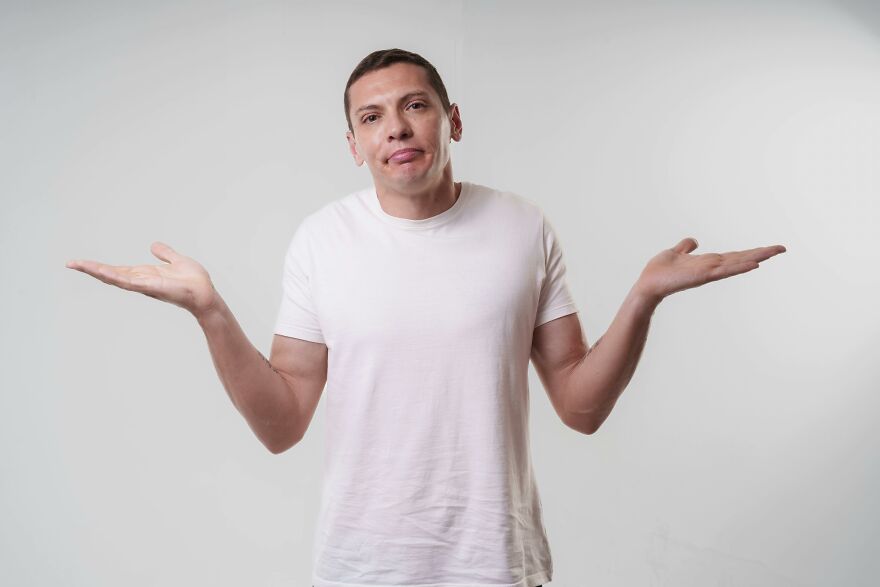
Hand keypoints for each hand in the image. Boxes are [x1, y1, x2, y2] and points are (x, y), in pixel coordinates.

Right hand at [65, 242, 218, 317]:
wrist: (206, 294)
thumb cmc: (194, 281)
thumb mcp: (177, 261)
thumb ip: (165, 254)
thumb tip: (153, 245)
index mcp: (145, 275)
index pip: (118, 270)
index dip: (100, 266)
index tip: (82, 262)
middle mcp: (141, 281)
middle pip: (111, 274)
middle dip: (90, 269)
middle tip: (70, 263)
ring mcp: (144, 285)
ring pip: (115, 278)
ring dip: (96, 271)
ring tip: (77, 264)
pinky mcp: (151, 287)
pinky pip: (129, 282)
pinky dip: (114, 277)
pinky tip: (101, 272)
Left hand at [635, 237, 786, 303]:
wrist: (648, 284)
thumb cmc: (659, 271)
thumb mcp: (675, 252)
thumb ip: (685, 247)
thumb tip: (693, 241)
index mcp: (708, 262)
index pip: (734, 256)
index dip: (751, 252)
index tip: (769, 248)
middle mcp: (712, 267)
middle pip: (741, 258)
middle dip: (761, 253)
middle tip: (782, 248)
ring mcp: (708, 272)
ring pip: (736, 263)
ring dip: (755, 258)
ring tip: (773, 252)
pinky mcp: (702, 275)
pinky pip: (724, 271)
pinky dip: (739, 267)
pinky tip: (753, 264)